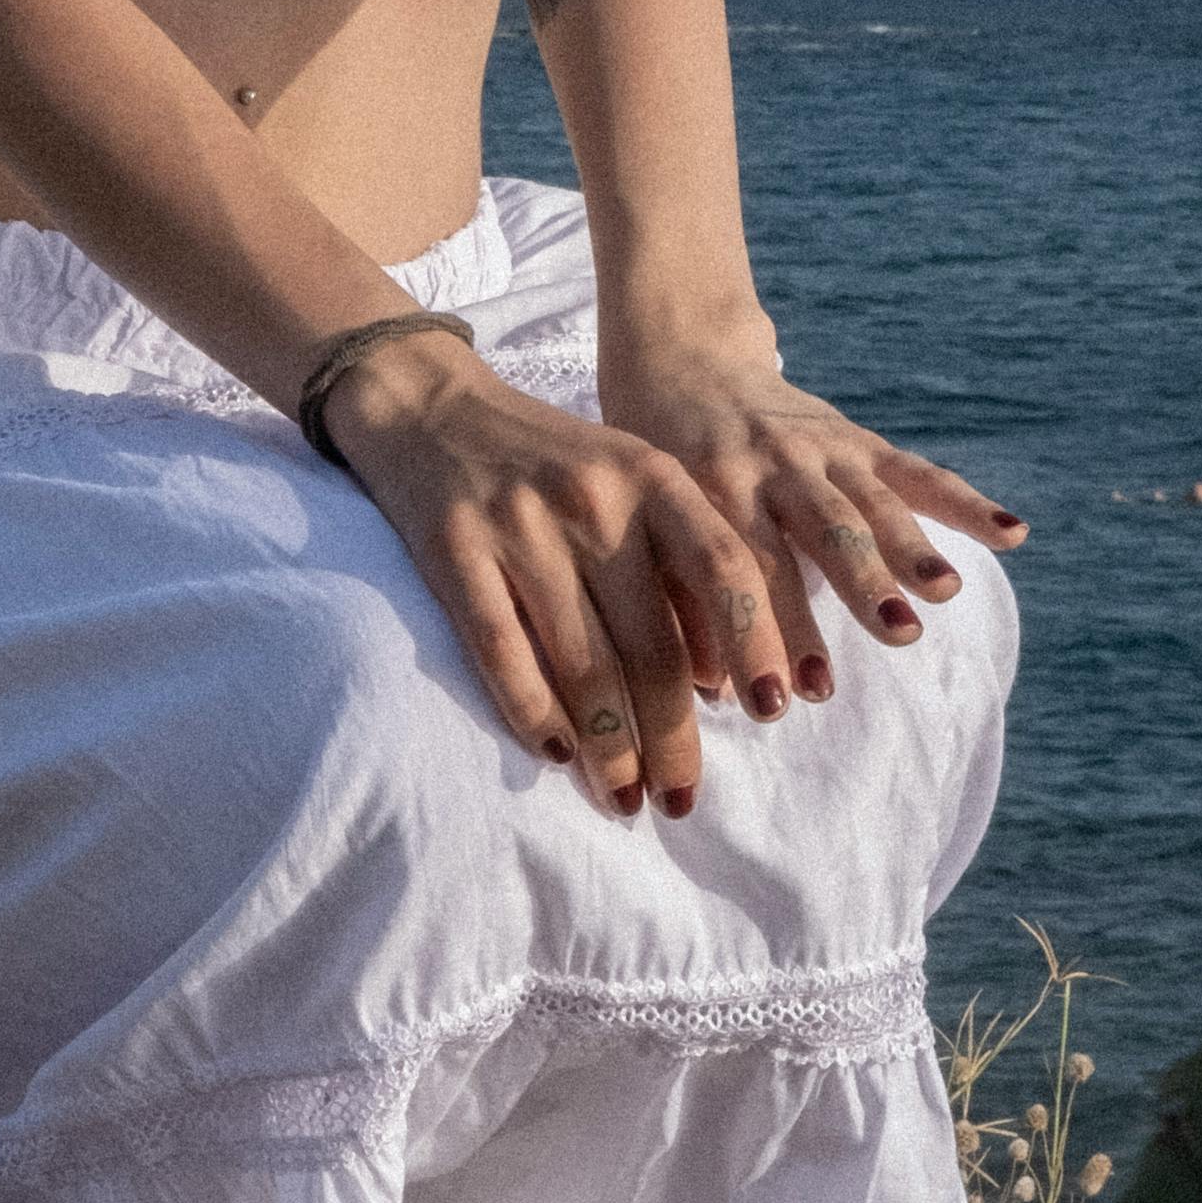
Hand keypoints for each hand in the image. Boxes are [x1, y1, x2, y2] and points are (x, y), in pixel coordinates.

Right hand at [316, 324, 783, 824]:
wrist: (430, 403)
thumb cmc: (552, 461)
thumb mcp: (633, 477)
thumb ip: (682, 554)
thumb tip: (728, 677)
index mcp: (651, 474)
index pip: (721, 566)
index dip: (753, 641)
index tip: (770, 711)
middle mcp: (592, 498)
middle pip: (651, 642)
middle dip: (673, 735)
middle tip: (683, 797)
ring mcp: (519, 524)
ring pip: (582, 664)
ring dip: (610, 749)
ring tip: (625, 798)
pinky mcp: (453, 550)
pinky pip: (501, 654)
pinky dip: (533, 714)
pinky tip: (556, 756)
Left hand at [595, 296, 1024, 719]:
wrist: (680, 360)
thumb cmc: (659, 468)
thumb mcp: (651, 521)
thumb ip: (680, 599)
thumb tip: (705, 691)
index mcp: (709, 487)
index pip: (743, 567)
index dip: (765, 633)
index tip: (781, 700)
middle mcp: (770, 463)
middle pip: (823, 528)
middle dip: (860, 585)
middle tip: (894, 638)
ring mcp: (821, 447)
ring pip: (872, 500)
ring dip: (912, 547)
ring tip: (944, 592)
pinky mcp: (857, 439)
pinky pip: (916, 472)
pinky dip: (965, 501)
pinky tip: (1014, 532)